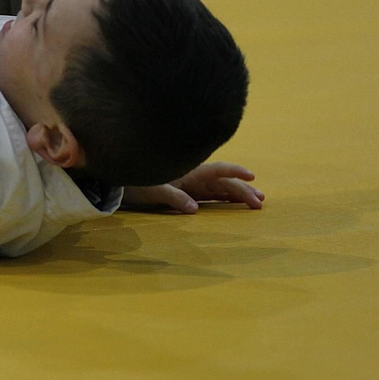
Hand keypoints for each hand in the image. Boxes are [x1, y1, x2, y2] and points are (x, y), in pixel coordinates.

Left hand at [123, 162, 264, 212]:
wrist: (118, 182)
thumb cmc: (134, 182)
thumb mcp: (152, 190)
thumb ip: (173, 197)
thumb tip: (193, 210)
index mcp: (188, 172)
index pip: (217, 170)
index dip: (235, 172)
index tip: (252, 176)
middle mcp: (192, 176)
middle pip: (223, 181)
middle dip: (243, 190)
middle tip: (261, 202)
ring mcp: (190, 184)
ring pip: (219, 188)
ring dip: (237, 193)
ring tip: (256, 201)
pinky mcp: (186, 191)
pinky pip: (210, 194)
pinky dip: (224, 197)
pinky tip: (234, 201)